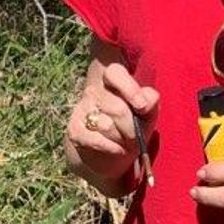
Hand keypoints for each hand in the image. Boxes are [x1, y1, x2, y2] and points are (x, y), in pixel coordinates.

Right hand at [67, 62, 158, 185]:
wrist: (113, 152)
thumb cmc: (133, 126)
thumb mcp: (147, 113)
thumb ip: (150, 101)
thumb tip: (143, 102)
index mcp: (113, 78)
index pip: (114, 71)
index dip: (129, 89)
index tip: (141, 107)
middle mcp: (94, 89)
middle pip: (118, 109)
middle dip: (131, 128)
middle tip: (135, 135)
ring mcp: (82, 108)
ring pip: (107, 126)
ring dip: (121, 140)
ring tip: (123, 141)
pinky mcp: (74, 129)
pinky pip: (97, 141)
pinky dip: (111, 148)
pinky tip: (115, 148)